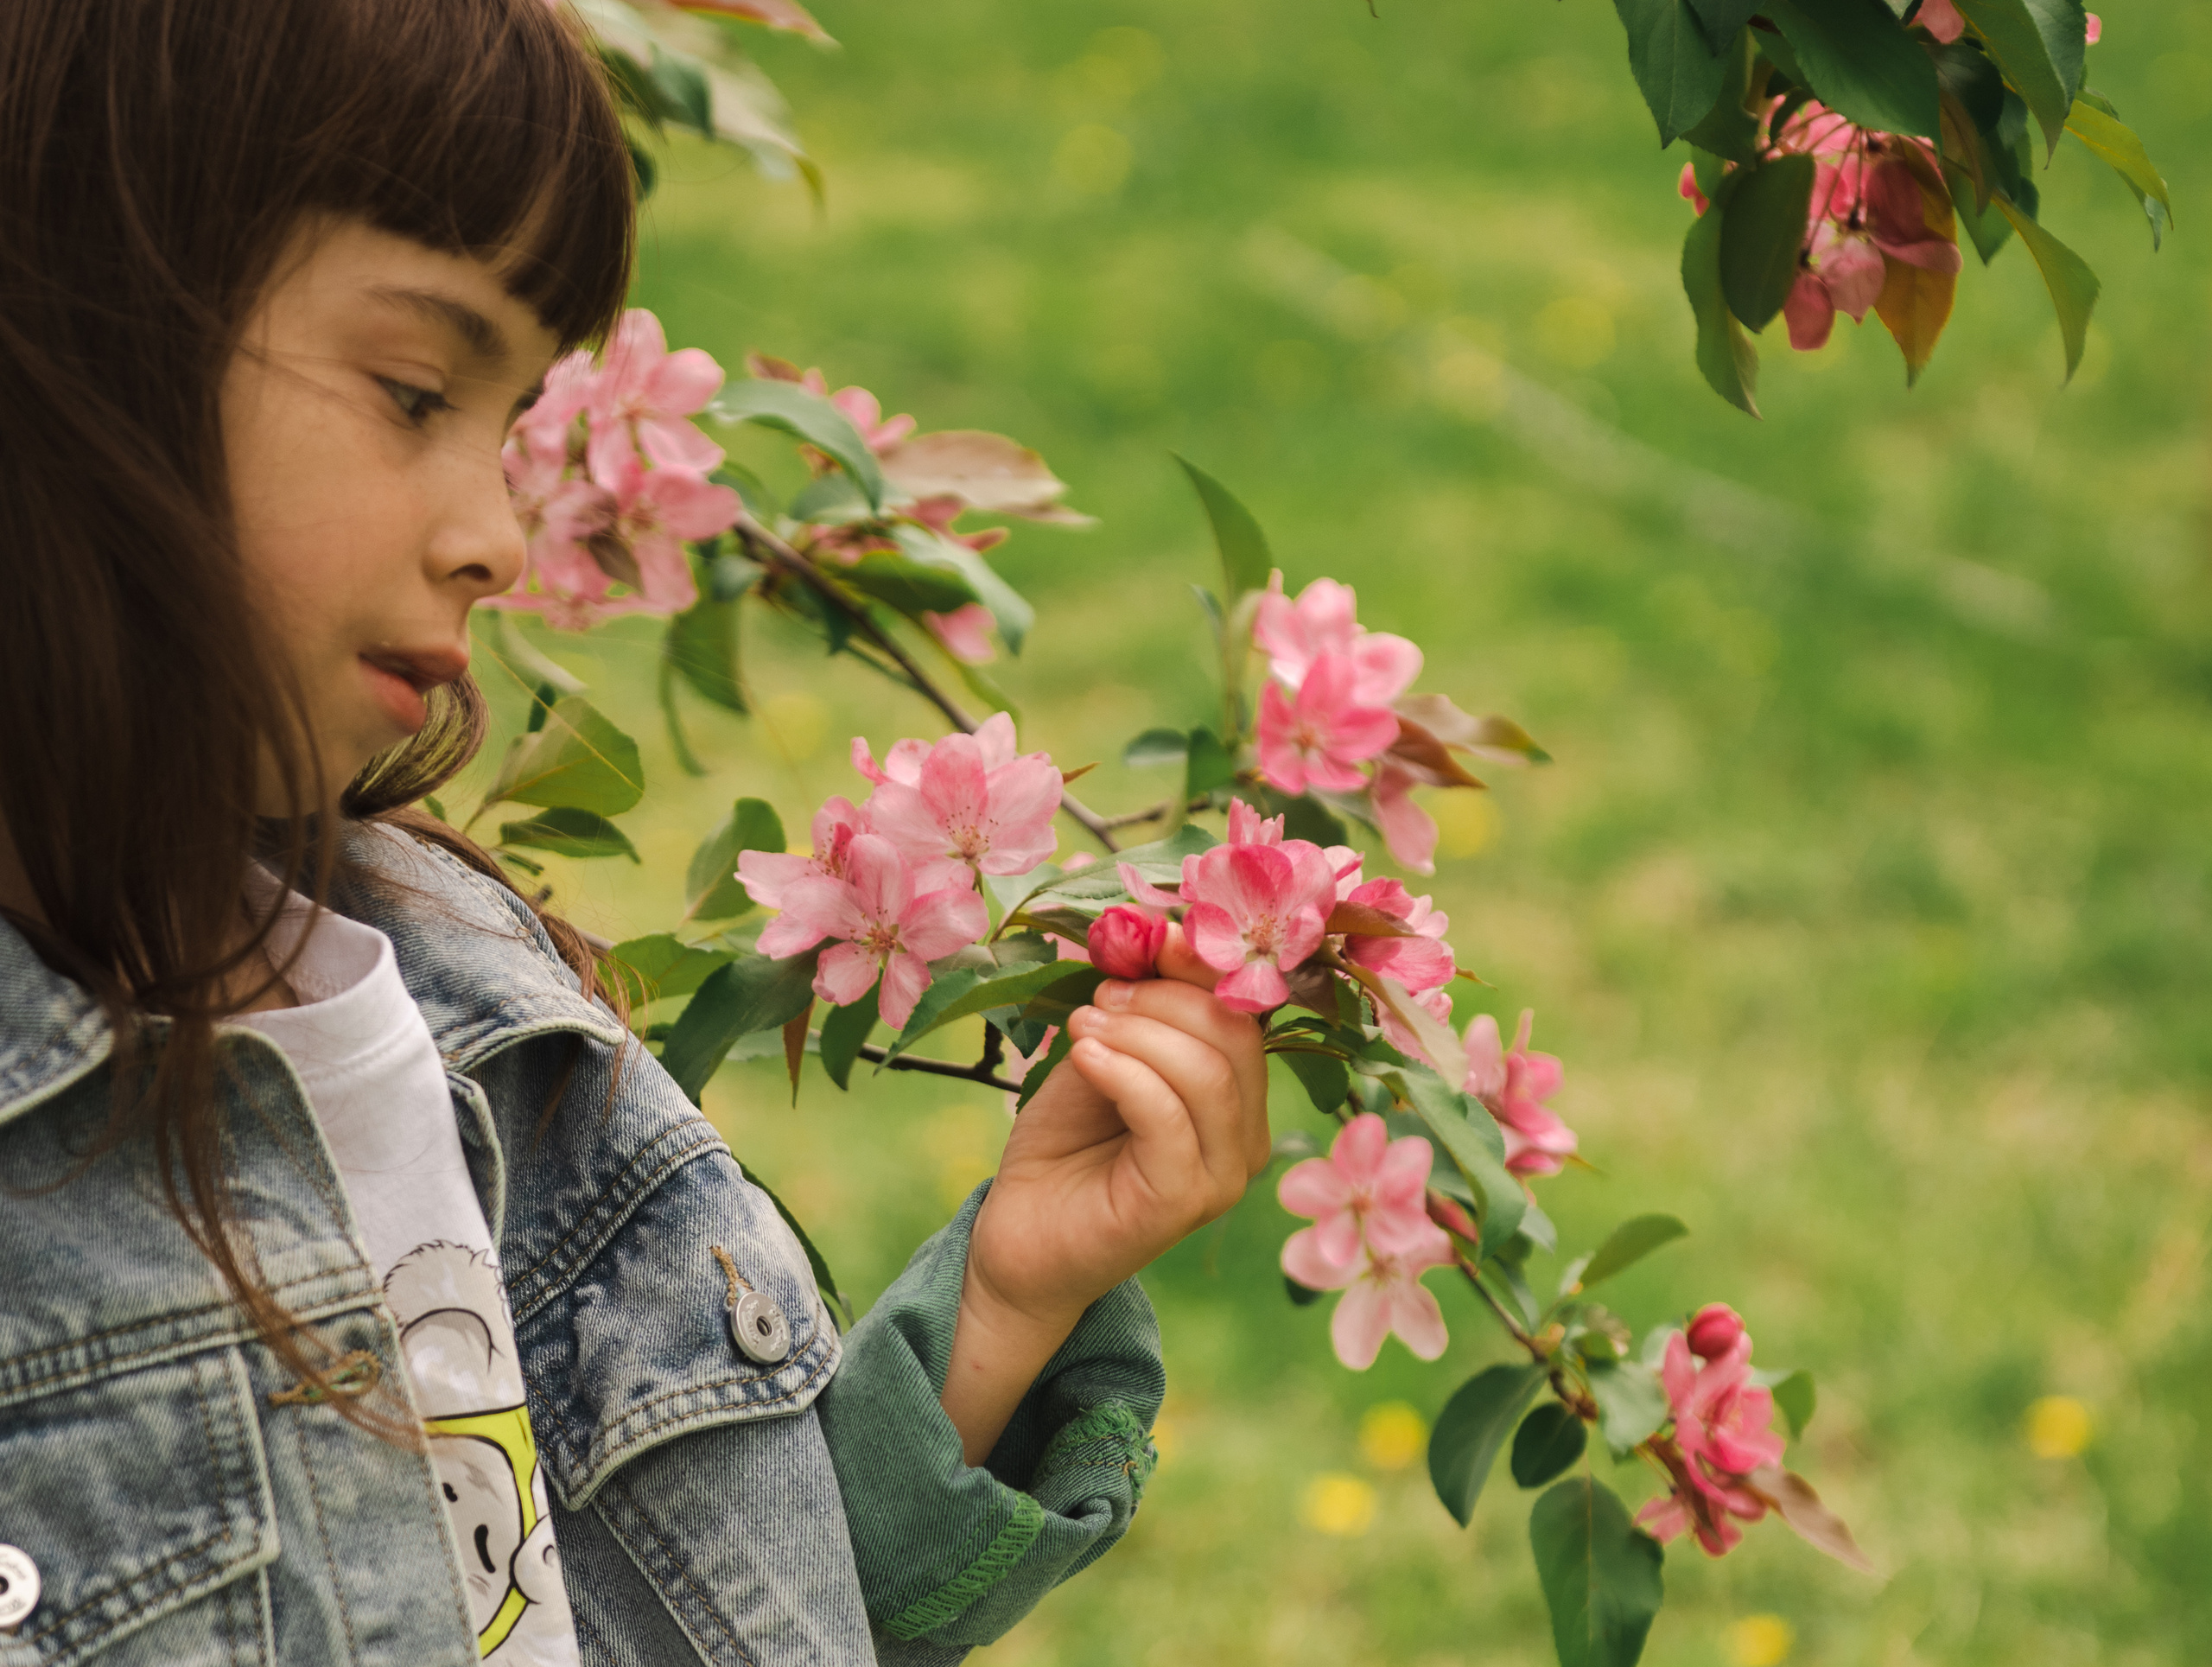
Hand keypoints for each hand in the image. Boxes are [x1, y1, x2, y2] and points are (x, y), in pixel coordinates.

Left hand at [939, 926, 1269, 1460]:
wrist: (1019, 1236)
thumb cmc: (1063, 1145)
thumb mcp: (1103, 1054)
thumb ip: (1137, 1008)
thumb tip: (1161, 931)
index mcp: (1239, 1099)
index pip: (1246, 1014)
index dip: (1202, 965)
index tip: (1147, 935)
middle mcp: (1246, 1140)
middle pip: (1236, 1037)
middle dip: (1165, 998)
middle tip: (1102, 993)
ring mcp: (1221, 1177)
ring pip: (1209, 1074)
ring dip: (1139, 1032)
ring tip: (1083, 1026)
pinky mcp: (1181, 1202)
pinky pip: (1168, 1116)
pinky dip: (1123, 1072)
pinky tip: (1083, 1056)